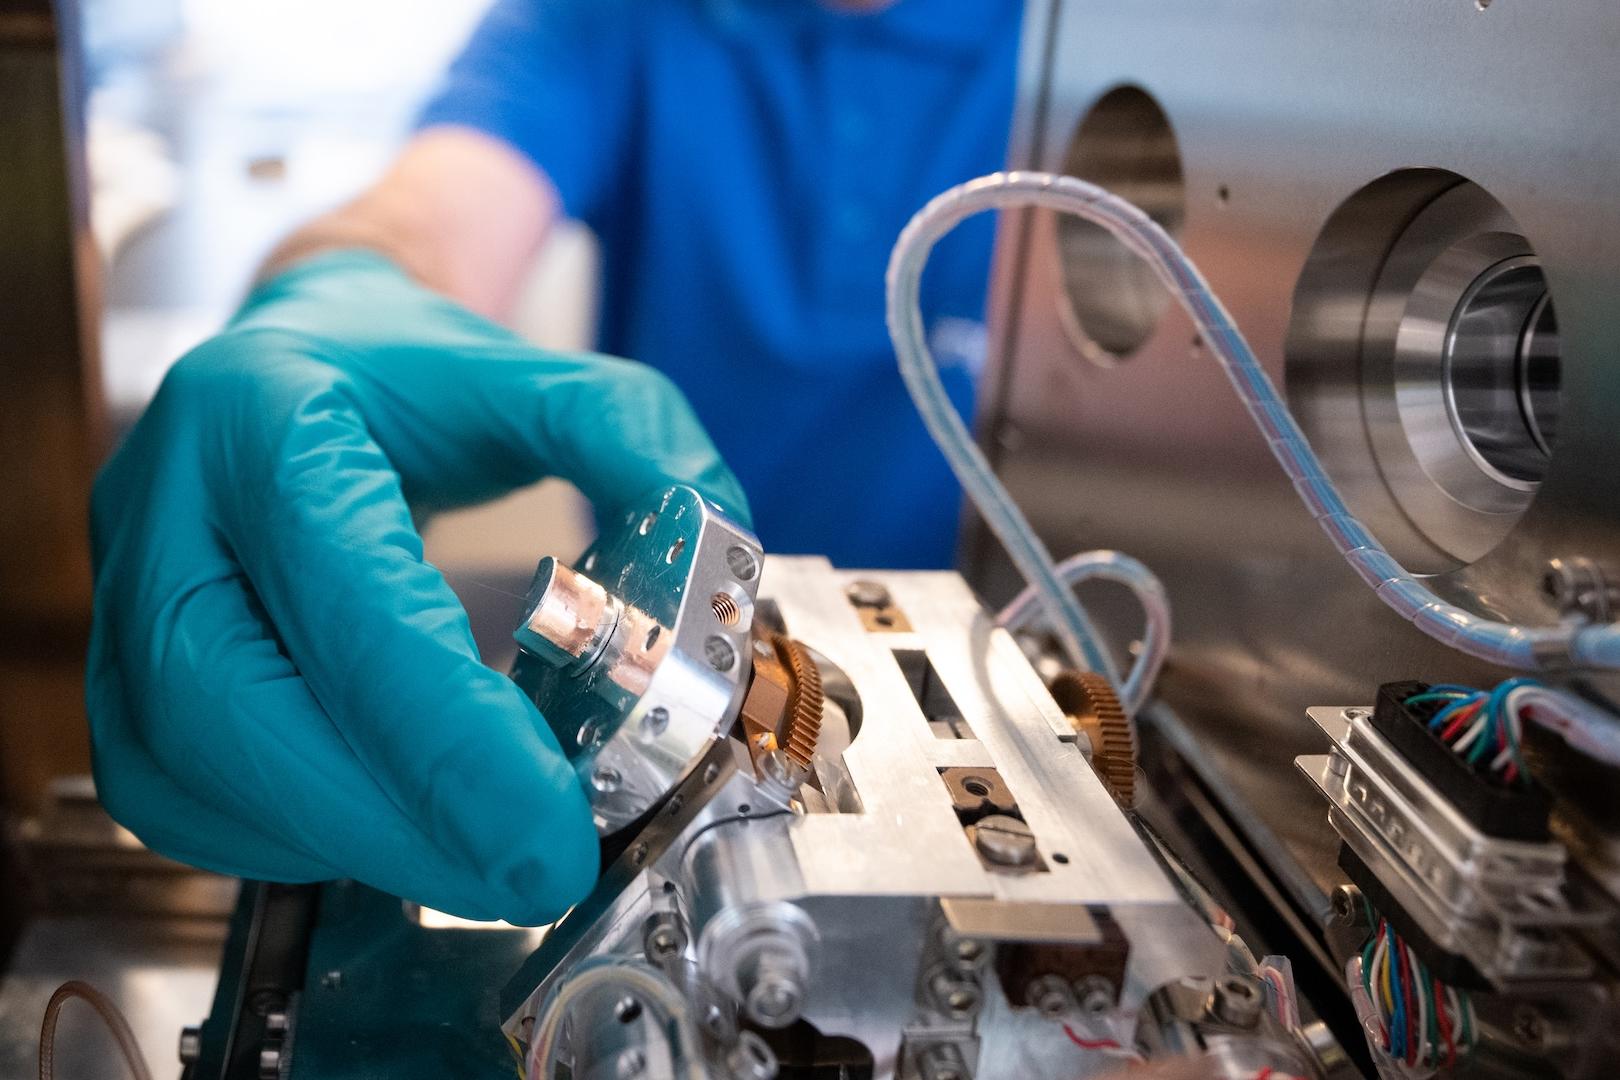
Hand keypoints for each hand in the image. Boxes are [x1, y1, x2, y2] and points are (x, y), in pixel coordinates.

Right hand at [87, 250, 748, 923]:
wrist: (299, 366)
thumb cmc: (411, 380)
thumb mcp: (537, 373)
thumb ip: (634, 439)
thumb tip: (721, 548)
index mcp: (261, 416)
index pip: (341, 598)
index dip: (442, 734)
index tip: (546, 829)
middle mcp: (164, 508)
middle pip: (230, 708)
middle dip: (387, 817)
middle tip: (523, 871)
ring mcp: (122, 597)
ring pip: (188, 772)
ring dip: (345, 840)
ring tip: (475, 854)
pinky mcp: (122, 673)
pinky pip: (182, 797)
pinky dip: (295, 837)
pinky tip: (394, 827)